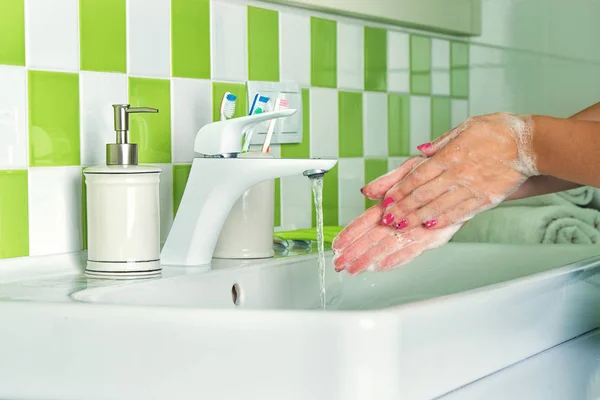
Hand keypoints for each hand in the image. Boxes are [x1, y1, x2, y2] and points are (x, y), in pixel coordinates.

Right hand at [332, 156, 462, 273]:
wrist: (466, 176)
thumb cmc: (437, 172)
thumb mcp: (408, 170)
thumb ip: (387, 182)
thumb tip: (365, 192)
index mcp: (392, 205)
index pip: (365, 222)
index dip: (350, 233)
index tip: (337, 243)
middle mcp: (401, 220)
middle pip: (372, 239)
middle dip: (354, 252)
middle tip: (339, 263)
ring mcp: (414, 230)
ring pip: (387, 247)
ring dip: (369, 259)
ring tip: (354, 269)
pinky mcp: (431, 238)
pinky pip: (411, 250)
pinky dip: (396, 258)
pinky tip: (381, 266)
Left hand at [378, 113, 537, 230]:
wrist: (531, 145)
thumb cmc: (500, 132)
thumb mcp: (467, 127)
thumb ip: (441, 142)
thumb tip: (420, 151)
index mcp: (451, 155)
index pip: (418, 176)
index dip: (400, 190)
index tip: (386, 199)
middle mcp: (458, 174)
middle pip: (423, 194)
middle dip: (403, 208)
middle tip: (387, 219)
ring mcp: (471, 189)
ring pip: (439, 207)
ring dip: (417, 218)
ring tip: (401, 227)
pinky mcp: (485, 200)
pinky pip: (460, 212)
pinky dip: (443, 220)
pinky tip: (430, 226)